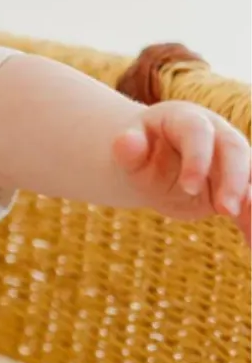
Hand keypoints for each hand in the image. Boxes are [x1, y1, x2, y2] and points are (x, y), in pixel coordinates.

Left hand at [113, 101, 251, 243]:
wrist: (152, 162)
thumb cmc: (139, 154)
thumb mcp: (129, 152)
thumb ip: (128, 150)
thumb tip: (124, 141)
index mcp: (187, 120)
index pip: (198, 133)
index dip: (197, 159)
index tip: (188, 187)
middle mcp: (217, 133)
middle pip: (235, 150)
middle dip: (233, 181)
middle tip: (225, 210)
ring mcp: (231, 158)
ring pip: (251, 175)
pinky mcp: (236, 184)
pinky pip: (248, 202)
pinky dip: (250, 222)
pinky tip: (250, 243)